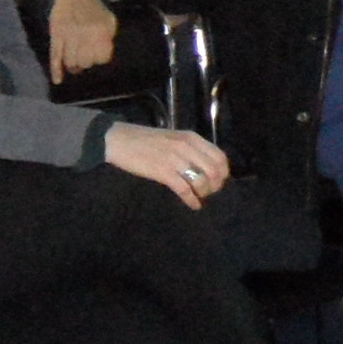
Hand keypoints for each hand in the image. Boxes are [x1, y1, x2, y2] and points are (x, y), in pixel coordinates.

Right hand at [47, 0, 116, 79]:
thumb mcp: (109, 20)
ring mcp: (68, 34)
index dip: (100, 58)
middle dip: (86, 62)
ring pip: (70, 61)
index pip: (102, 57)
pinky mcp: (56, 34)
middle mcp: (85, 33)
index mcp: (101, 30)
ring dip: (74, 65)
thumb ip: (108, 38)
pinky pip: (55, 55)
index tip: (98, 55)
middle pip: (86, 62)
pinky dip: (56, 69)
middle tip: (85, 57)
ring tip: (76, 62)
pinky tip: (58, 80)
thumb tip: (103, 56)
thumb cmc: (94, 10)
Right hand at [104, 123, 228, 208]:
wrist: (119, 140)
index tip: (218, 181)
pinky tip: (193, 205)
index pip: (220, 157)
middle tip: (208, 192)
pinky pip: (185, 190)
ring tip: (199, 197)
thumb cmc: (145, 140)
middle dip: (215, 185)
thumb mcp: (173, 138)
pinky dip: (191, 200)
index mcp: (191, 138)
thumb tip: (207, 166)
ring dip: (203, 193)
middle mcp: (187, 147)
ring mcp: (175, 159)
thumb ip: (190, 149)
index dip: (223, 172)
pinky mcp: (163, 172)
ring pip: (202, 181)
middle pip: (214, 171)